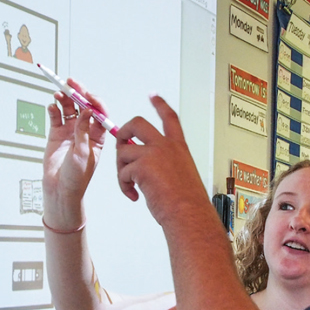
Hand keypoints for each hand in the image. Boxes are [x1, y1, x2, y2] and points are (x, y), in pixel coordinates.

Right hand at [43, 79, 106, 226]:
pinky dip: (54, 110)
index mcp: (99, 136)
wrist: (61, 188)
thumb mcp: (84, 153)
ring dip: (65, 99)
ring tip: (60, 93)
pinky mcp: (57, 133)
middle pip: (84, 106)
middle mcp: (86, 130)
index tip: (87, 95)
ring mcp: (72, 130)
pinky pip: (56, 117)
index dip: (94, 102)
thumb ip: (84, 132)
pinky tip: (52, 106)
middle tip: (72, 83)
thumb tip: (87, 112)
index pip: (100, 113)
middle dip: (79, 93)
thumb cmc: (78, 176)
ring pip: (69, 109)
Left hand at [116, 95, 210, 226]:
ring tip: (131, 186)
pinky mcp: (142, 166)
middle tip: (121, 143)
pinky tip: (134, 195)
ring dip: (122, 169)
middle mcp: (166, 146)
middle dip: (123, 131)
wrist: (188, 213)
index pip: (169, 118)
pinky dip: (125, 186)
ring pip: (124, 151)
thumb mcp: (182, 175)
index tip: (152, 95)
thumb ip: (165, 164)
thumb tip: (145, 166)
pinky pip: (122, 172)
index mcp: (179, 147)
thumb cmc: (187, 202)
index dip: (159, 104)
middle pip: (137, 123)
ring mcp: (154, 154)